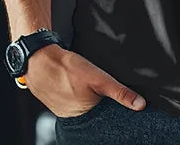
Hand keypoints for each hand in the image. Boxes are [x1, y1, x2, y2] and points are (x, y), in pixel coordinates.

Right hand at [24, 46, 145, 116]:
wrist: (39, 60)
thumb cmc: (66, 69)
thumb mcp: (98, 78)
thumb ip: (119, 92)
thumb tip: (139, 105)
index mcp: (87, 118)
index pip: (108, 120)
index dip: (116, 112)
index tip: (118, 103)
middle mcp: (76, 119)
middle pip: (98, 113)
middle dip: (102, 104)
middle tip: (97, 88)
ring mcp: (66, 112)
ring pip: (86, 107)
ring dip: (90, 99)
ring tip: (86, 85)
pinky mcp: (59, 104)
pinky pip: (75, 102)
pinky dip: (79, 94)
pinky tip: (78, 84)